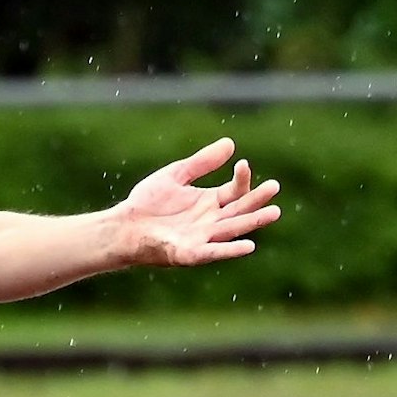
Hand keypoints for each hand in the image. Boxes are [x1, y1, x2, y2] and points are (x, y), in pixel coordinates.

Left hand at [115, 137, 281, 266]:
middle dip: (257, 200)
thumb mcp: (176, 175)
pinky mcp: (190, 253)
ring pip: (233, 229)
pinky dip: (231, 250)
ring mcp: (203, 238)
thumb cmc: (148, 202)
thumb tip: (230, 143)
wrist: (122, 226)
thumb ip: (201, 163)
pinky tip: (249, 245)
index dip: (241, 178)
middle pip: (240, 210)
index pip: (234, 191)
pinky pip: (214, 252)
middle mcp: (211, 221)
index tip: (243, 164)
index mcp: (210, 202)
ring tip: (274, 212)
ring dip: (253, 222)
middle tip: (274, 187)